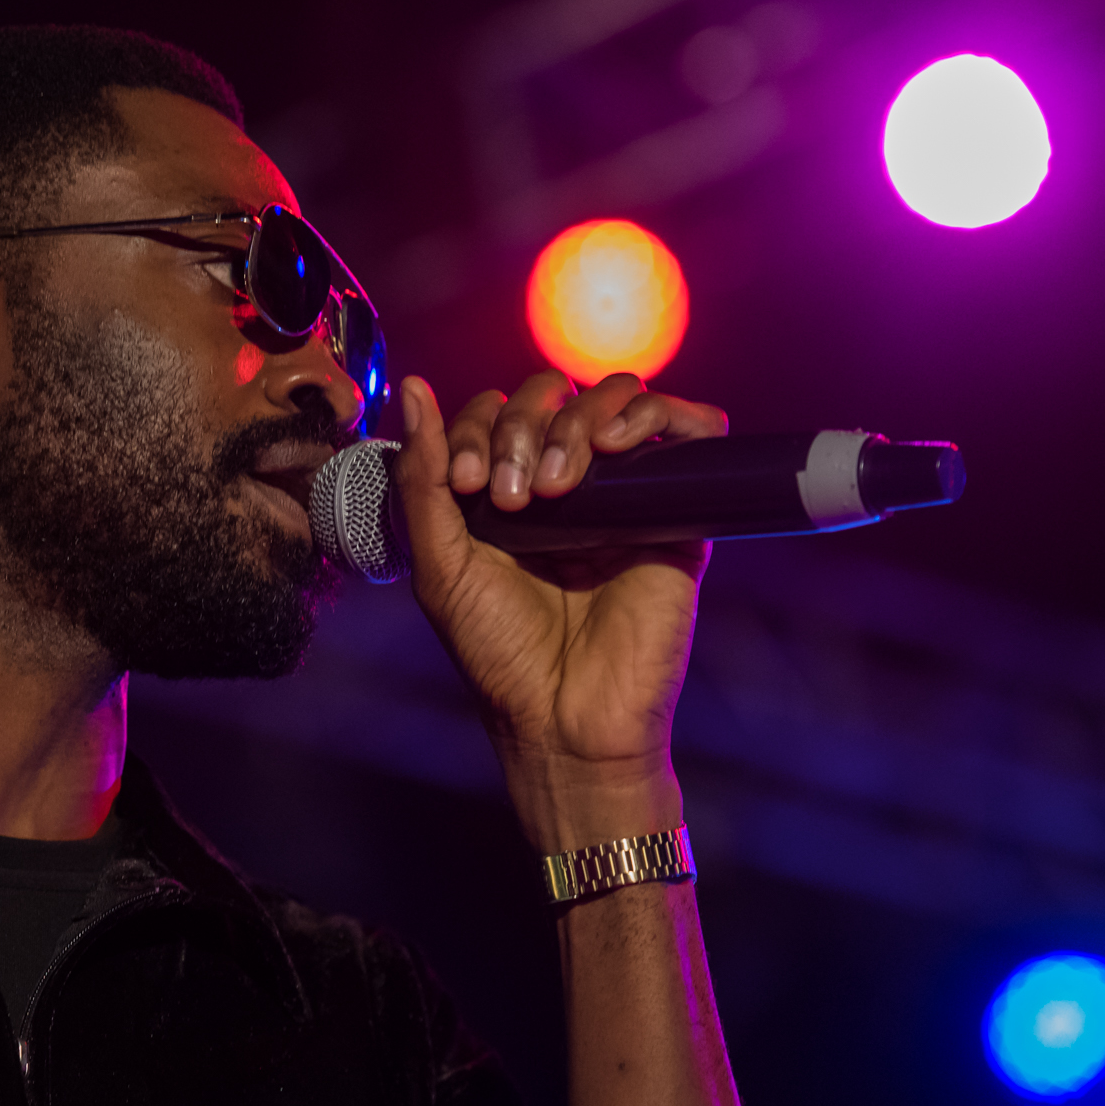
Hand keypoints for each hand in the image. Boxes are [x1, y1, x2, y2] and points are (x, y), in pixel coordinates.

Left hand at [393, 370, 727, 852]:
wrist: (565, 717)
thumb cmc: (499, 652)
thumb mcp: (440, 560)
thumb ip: (423, 476)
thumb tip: (414, 389)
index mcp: (510, 490)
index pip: (496, 412)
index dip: (475, 429)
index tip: (465, 486)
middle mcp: (569, 483)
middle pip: (554, 395)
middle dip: (525, 426)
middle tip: (513, 496)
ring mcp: (625, 493)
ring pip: (617, 398)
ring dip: (579, 421)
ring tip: (559, 486)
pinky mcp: (679, 511)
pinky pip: (690, 429)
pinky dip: (658, 412)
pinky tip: (619, 444)